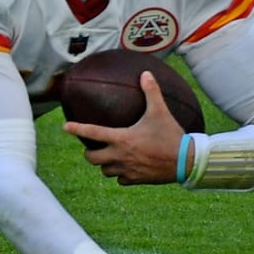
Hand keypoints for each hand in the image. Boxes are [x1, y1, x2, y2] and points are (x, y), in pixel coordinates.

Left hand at [63, 71, 187, 184]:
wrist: (188, 161)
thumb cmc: (172, 135)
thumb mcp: (160, 111)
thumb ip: (151, 92)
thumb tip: (146, 73)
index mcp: (121, 138)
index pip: (92, 133)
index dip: (77, 129)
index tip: (65, 127)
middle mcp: (120, 156)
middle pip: (91, 158)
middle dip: (89, 152)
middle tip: (94, 147)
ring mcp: (127, 170)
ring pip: (105, 171)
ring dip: (104, 165)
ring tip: (110, 157)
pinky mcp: (136, 180)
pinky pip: (120, 180)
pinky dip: (120, 174)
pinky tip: (126, 168)